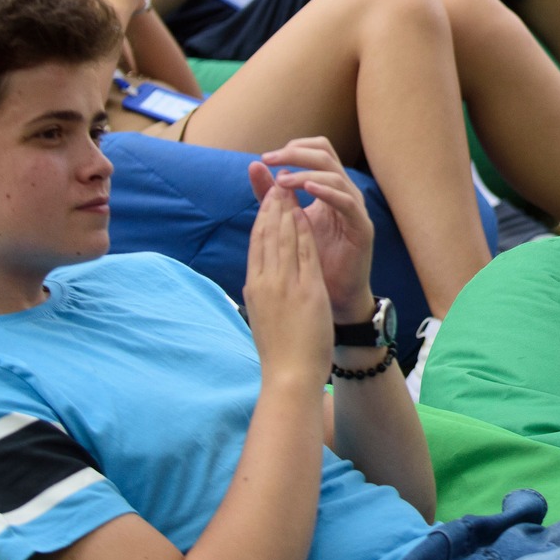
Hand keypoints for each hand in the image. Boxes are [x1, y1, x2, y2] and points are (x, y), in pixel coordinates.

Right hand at [243, 183, 333, 385]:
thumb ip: (262, 294)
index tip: (266, 200)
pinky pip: (304, 252)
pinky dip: (304, 230)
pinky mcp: (305, 290)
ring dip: (286, 211)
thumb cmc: (278, 351)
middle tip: (277, 183)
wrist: (289, 375)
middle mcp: (266, 282)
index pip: (256, 246)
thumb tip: (257, 282)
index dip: (261, 220)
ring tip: (289, 189)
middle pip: (267, 236)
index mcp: (254, 288)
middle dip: (271, 207)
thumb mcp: (263, 316)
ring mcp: (285, 285)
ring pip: (283, 238)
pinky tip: (306, 213)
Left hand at [247, 139, 375, 323]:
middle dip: (296, 153)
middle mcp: (345, 193)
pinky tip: (309, 190)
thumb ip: (271, 195)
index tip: (266, 157)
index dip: (294, 147)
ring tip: (283, 181)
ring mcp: (355, 209)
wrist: (332, 296)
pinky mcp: (362, 228)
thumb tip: (255, 165)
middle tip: (271, 159)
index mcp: (329, 188)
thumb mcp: (286, 221)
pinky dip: (328, 192)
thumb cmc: (311, 259)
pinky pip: (348, 202)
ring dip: (306, 175)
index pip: (318, 150)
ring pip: (335, 176)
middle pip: (327, 155)